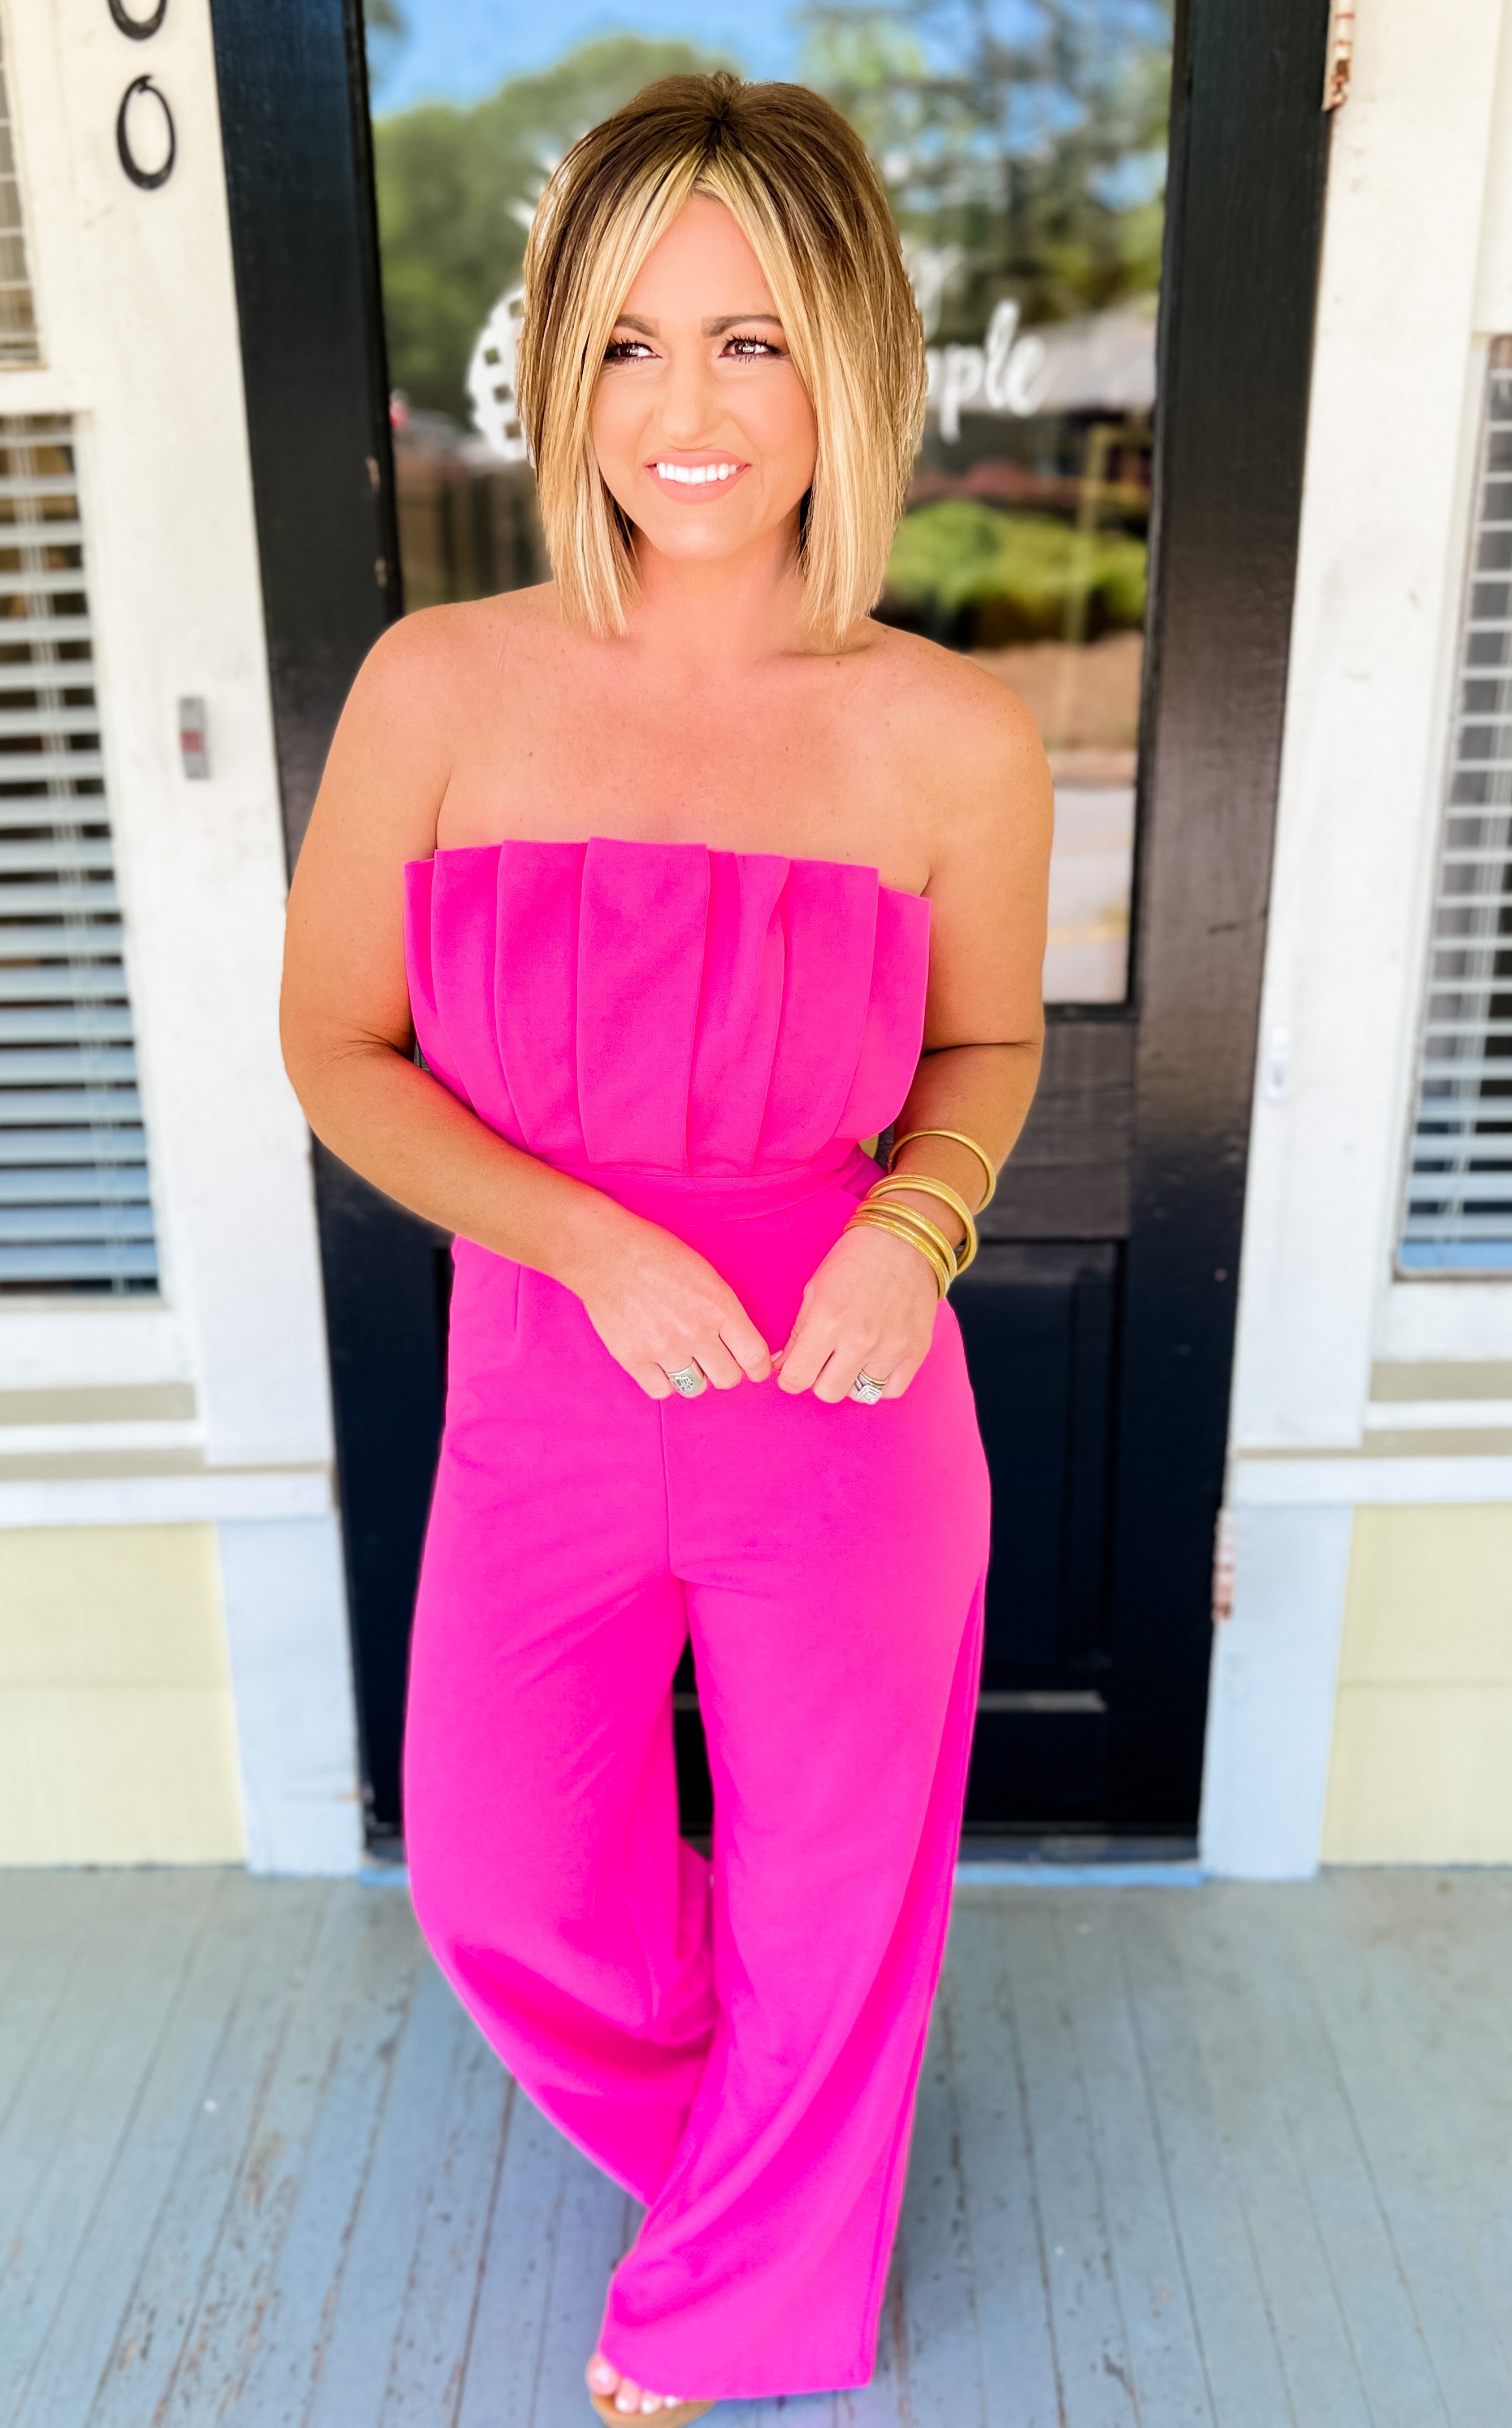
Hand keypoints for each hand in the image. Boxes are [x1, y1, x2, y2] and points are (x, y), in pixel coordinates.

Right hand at [576, 1213, 770, 1398]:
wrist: (605, 1253)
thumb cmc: (656, 1255)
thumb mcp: (706, 1274)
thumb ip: (726, 1311)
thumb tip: (742, 1345)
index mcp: (719, 1306)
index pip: (754, 1356)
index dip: (759, 1368)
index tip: (755, 1369)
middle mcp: (695, 1331)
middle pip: (727, 1378)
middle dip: (724, 1370)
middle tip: (712, 1357)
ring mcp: (663, 1348)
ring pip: (695, 1387)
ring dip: (692, 1374)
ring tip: (680, 1354)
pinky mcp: (634, 1359)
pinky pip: (661, 1391)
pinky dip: (663, 1380)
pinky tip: (658, 1361)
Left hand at [776, 1220, 938, 1402]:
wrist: (904, 1240)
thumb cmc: (853, 1260)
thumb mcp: (814, 1290)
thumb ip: (797, 1334)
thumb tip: (782, 1367)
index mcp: (827, 1321)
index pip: (797, 1378)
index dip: (790, 1378)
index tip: (794, 1371)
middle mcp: (859, 1340)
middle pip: (827, 1393)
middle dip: (819, 1379)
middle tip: (824, 1360)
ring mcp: (891, 1348)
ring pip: (859, 1394)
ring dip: (851, 1379)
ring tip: (852, 1355)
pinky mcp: (916, 1350)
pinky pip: (891, 1390)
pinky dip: (880, 1382)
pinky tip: (874, 1361)